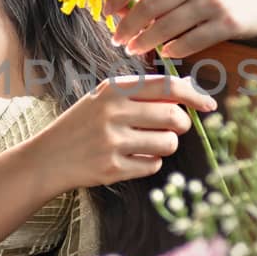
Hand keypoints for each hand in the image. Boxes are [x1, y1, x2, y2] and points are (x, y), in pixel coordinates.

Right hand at [30, 73, 218, 194]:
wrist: (47, 158)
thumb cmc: (83, 125)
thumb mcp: (105, 99)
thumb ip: (141, 94)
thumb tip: (187, 93)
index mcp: (114, 89)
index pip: (167, 86)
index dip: (194, 95)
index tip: (209, 105)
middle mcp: (112, 112)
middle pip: (174, 117)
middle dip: (181, 125)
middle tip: (173, 128)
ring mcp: (112, 142)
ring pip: (168, 143)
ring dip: (166, 145)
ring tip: (147, 144)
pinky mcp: (112, 168)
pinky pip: (153, 165)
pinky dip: (150, 163)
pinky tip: (132, 159)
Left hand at [103, 0, 256, 57]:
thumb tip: (122, 7)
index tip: (106, 12)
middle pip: (149, 5)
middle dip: (128, 26)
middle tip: (117, 40)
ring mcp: (214, 1)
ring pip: (168, 26)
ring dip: (145, 42)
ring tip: (134, 50)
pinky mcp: (228, 23)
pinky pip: (192, 40)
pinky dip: (174, 49)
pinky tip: (165, 53)